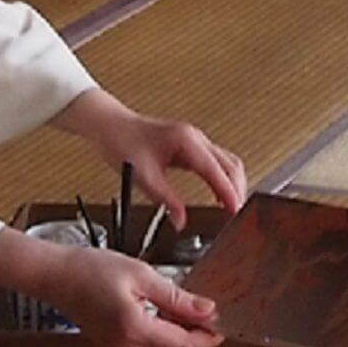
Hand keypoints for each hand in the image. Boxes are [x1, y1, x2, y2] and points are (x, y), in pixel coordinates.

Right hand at [45, 245, 223, 346]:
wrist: (58, 275)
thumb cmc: (91, 269)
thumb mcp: (141, 274)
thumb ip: (176, 296)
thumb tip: (205, 309)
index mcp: (133, 328)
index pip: (184, 346)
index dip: (208, 336)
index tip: (220, 322)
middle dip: (196, 340)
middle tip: (205, 314)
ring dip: (179, 346)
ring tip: (183, 317)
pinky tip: (163, 325)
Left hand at [101, 112, 246, 231]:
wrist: (110, 125)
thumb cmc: (122, 142)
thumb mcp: (142, 177)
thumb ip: (165, 200)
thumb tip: (180, 221)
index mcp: (186, 141)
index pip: (216, 170)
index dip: (228, 192)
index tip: (235, 210)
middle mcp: (196, 138)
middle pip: (230, 164)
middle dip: (236, 190)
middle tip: (236, 215)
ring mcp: (195, 141)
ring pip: (227, 162)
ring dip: (232, 184)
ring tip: (231, 208)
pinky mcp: (191, 146)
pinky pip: (216, 163)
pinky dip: (223, 179)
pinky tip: (219, 195)